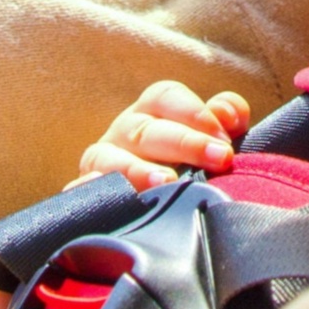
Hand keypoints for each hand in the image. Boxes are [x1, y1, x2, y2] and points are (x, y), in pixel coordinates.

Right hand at [78, 81, 250, 189]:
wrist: (154, 212)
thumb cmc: (189, 166)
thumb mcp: (210, 139)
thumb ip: (224, 120)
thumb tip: (228, 114)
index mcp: (152, 112)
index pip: (165, 96)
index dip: (194, 111)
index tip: (224, 137)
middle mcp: (124, 132)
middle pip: (147, 129)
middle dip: (184, 142)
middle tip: (219, 158)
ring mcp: (101, 162)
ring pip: (109, 157)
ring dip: (137, 168)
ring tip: (166, 183)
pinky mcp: (85, 195)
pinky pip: (80, 190)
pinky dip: (90, 189)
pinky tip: (109, 193)